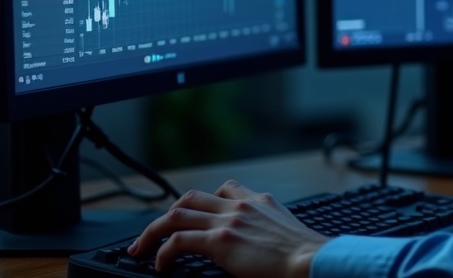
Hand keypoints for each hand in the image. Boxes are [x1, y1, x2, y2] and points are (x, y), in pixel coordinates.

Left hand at [126, 179, 328, 277]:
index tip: (192, 215)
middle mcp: (240, 205)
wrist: (310, 260)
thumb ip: (267, 227)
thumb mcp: (286, 229)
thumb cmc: (303, 254)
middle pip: (191, 198)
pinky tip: (161, 264)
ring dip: (152, 231)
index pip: (224, 188)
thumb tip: (259, 243)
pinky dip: (162, 252)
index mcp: (259, 201)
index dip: (203, 201)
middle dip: (169, 213)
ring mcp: (228, 220)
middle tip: (156, 232)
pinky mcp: (220, 240)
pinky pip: (177, 241)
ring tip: (142, 248)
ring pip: (176, 215)